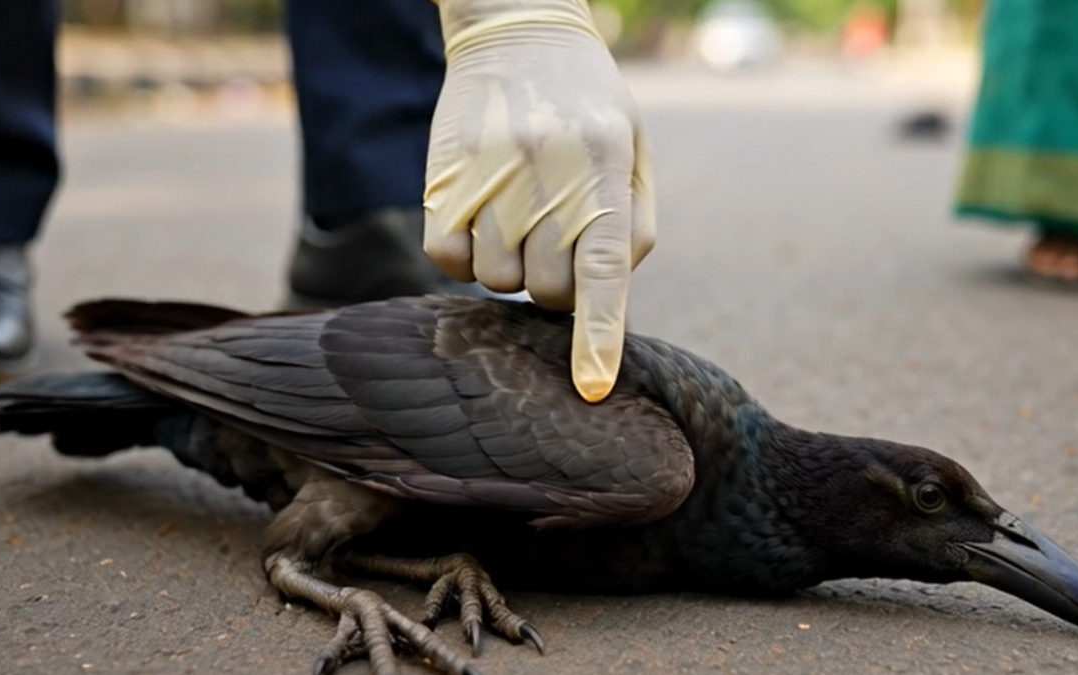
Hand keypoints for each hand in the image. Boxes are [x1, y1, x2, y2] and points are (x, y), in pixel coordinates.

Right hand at [424, 0, 654, 402]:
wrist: (517, 30)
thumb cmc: (588, 105)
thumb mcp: (634, 149)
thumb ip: (635, 224)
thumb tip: (610, 295)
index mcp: (605, 166)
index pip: (604, 271)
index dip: (597, 337)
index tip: (591, 387)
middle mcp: (546, 174)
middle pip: (549, 289)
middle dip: (557, 285)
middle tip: (556, 242)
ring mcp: (489, 176)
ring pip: (496, 281)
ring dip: (511, 268)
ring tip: (519, 219)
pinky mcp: (442, 180)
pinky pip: (447, 260)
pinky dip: (463, 258)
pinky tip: (479, 221)